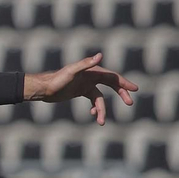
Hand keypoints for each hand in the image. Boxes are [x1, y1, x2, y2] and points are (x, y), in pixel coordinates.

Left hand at [23, 53, 137, 125]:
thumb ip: (85, 64)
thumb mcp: (71, 72)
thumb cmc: (56, 80)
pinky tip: (93, 114)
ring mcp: (87, 85)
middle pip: (112, 85)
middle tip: (130, 103)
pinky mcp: (81, 92)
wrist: (43, 89)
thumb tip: (100, 55)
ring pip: (101, 98)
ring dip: (103, 109)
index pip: (112, 76)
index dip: (124, 83)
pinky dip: (95, 108)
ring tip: (101, 122)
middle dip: (121, 94)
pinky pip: (94, 101)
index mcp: (92, 71)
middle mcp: (91, 76)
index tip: (135, 89)